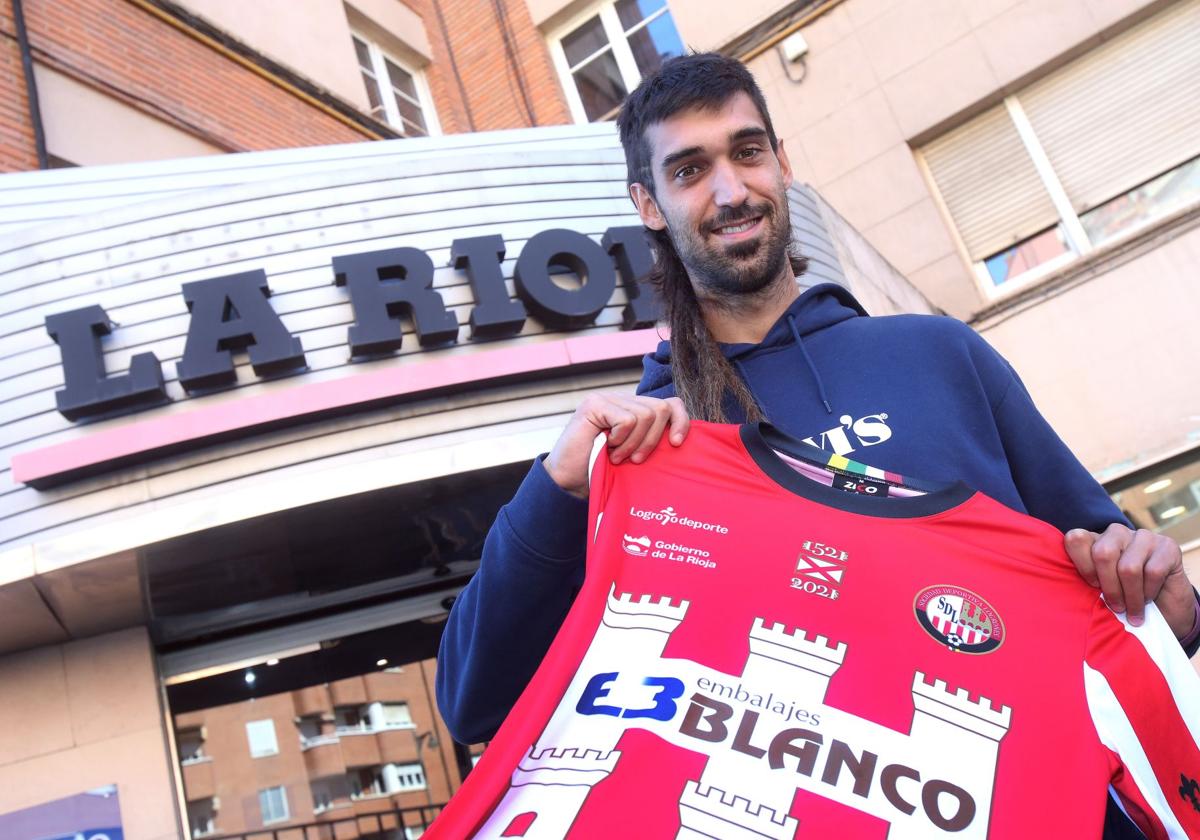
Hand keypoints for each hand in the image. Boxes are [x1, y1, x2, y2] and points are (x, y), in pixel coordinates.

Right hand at [543, 393, 689, 498]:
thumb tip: (680, 439)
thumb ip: (654, 441)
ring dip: (633, 444)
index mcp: (637, 410)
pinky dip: (621, 439)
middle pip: (661, 409)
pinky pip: (627, 420)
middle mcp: (624, 400)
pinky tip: (607, 447)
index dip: (680, 421)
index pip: (671, 403)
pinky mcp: (594, 404)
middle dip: (652, 440)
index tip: (676, 444)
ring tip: (617, 456)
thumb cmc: (603, 471)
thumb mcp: (637, 456)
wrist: (570, 481)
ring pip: (646, 415)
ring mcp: (608, 399)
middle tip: (635, 460)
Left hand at [1065, 525, 1195, 636]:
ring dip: (1131, 596)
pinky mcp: (1168, 546)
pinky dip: (1149, 591)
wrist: (1166, 609)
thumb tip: (1070, 590)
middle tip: (1116, 607)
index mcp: (1095, 540)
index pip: (1076, 539)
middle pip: (1103, 554)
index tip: (1093, 587)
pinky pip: (1152, 571)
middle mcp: (1117, 533)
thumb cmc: (1125, 600)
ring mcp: (1143, 536)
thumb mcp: (1101, 591)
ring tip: (1132, 612)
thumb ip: (1088, 583)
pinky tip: (1148, 599)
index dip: (1082, 566)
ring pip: (1128, 567)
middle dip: (1109, 587)